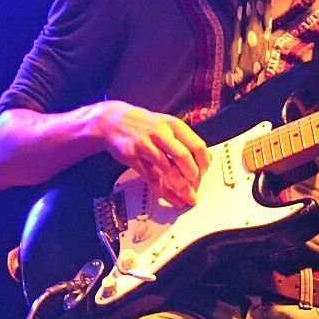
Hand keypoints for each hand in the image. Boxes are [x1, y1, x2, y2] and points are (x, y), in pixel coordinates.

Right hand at [94, 102, 209, 205]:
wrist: (112, 121)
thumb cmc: (142, 125)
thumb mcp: (166, 125)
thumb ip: (184, 141)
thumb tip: (207, 158)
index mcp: (173, 125)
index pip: (197, 145)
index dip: (203, 162)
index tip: (203, 172)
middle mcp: (160, 133)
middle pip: (183, 157)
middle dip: (192, 176)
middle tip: (195, 184)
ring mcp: (145, 145)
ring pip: (167, 170)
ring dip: (180, 187)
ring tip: (188, 197)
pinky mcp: (132, 157)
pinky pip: (151, 178)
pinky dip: (163, 191)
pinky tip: (170, 197)